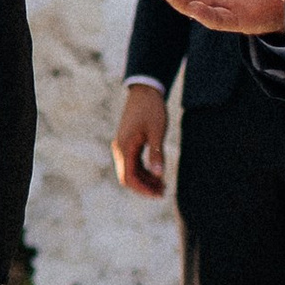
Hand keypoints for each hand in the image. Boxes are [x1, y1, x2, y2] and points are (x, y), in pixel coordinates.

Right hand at [112, 83, 168, 197]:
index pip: (129, 178)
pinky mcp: (128, 143)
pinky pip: (133, 163)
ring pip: (131, 171)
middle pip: (128, 177)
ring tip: (163, 185)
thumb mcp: (157, 131)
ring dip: (145, 180)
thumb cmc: (151, 109)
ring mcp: (123, 146)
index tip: (158, 194)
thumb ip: (157, 154)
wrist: (145, 90)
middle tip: (164, 192)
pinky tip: (157, 174)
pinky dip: (144, 171)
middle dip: (145, 187)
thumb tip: (159, 175)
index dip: (142, 189)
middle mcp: (120, 149)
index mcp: (124, 147)